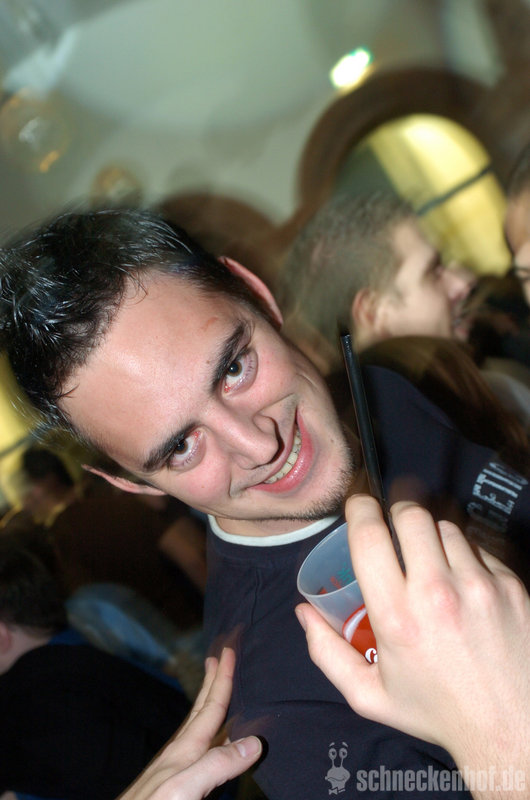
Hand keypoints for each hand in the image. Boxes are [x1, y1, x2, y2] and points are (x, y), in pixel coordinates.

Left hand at [119, 647, 261, 798]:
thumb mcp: (184, 788)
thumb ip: (216, 765)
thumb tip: (254, 742)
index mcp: (185, 750)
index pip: (210, 706)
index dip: (222, 678)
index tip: (229, 650)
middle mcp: (181, 754)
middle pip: (202, 710)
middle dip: (213, 682)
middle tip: (220, 655)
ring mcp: (177, 770)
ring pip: (200, 728)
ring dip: (211, 705)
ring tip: (218, 689)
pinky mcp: (177, 787)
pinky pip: (201, 750)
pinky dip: (211, 735)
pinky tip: (214, 741)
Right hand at [296, 496, 529, 794]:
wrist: (511, 730)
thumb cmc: (435, 711)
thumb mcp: (369, 695)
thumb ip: (326, 653)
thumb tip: (303, 611)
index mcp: (397, 617)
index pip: (370, 536)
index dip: (359, 508)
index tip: (358, 503)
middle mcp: (438, 593)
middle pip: (411, 515)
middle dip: (397, 511)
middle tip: (395, 525)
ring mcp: (479, 585)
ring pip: (446, 527)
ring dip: (432, 536)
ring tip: (431, 561)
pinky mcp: (510, 584)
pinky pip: (479, 547)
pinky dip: (465, 555)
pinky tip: (463, 582)